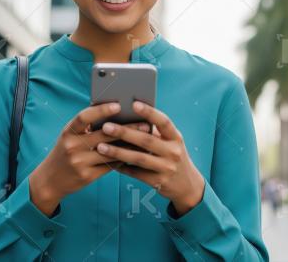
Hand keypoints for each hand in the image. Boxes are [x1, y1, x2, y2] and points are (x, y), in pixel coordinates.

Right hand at [28, 102, 150, 215]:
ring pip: (110, 152)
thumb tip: (114, 111)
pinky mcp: (87, 176)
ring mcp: (79, 162)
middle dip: (127, 129)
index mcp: (68, 132)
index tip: (118, 105)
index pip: (84, 117)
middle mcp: (72, 146)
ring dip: (129, 145)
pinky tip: (135, 153)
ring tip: (146, 139)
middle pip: (103, 135)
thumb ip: (87, 126)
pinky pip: (110, 166)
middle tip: (145, 124)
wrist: (50, 179)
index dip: (101, 110)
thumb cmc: (65, 151)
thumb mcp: (70, 136)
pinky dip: (123, 158)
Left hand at [95, 100, 204, 215]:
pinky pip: (136, 173)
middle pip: (147, 140)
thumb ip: (155, 132)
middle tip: (106, 126)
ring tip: (100, 146)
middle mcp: (173, 152)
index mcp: (176, 137)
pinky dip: (121, 167)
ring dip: (118, 152)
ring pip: (138, 158)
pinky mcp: (158, 182)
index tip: (133, 103)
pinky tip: (108, 162)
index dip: (150, 112)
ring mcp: (167, 168)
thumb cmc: (172, 156)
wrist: (187, 185)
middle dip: (124, 132)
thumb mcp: (171, 142)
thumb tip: (128, 116)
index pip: (164, 122)